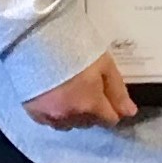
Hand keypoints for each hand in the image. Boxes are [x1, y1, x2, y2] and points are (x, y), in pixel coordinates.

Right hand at [24, 53, 138, 130]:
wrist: (33, 38)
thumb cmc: (72, 46)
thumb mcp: (103, 64)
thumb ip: (117, 91)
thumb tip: (129, 113)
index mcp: (90, 105)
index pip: (110, 120)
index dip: (112, 108)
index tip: (107, 95)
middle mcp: (70, 116)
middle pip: (90, 122)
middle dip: (92, 110)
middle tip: (86, 88)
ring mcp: (49, 116)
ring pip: (69, 124)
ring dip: (73, 114)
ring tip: (69, 92)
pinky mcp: (32, 112)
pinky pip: (50, 121)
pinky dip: (55, 113)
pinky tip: (53, 96)